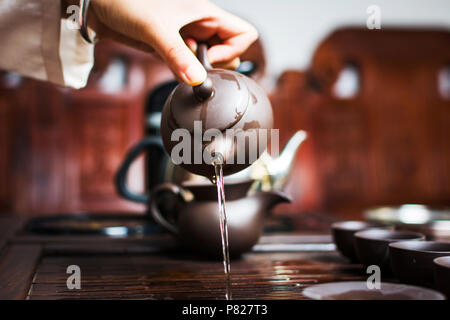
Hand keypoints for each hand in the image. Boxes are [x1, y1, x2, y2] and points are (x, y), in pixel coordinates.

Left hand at [87, 0, 257, 85]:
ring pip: (209, 62)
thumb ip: (178, 56)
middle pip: (230, 52)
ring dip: (198, 69)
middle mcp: (202, 27)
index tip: (209, 58)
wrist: (100, 7)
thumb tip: (198, 81)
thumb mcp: (156, 29)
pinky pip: (189, 66)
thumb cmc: (128, 3)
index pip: (244, 34)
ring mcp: (189, 39)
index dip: (233, 51)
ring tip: (177, 61)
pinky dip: (183, 72)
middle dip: (216, 64)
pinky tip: (169, 62)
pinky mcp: (175, 49)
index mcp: (207, 14)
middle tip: (194, 64)